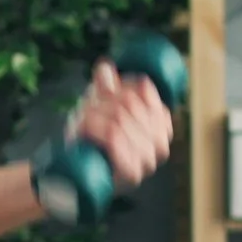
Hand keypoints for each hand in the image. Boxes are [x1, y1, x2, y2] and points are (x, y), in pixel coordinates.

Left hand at [70, 57, 173, 190]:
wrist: (80, 174)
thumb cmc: (93, 138)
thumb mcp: (98, 106)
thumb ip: (104, 85)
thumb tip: (106, 66)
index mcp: (161, 123)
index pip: (146, 92)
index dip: (124, 86)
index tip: (105, 90)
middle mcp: (161, 143)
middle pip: (130, 105)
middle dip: (104, 102)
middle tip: (87, 106)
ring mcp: (148, 160)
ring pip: (119, 121)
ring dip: (95, 116)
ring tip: (82, 119)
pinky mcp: (133, 173)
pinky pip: (116, 141)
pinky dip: (97, 131)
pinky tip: (88, 130)